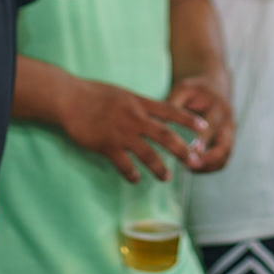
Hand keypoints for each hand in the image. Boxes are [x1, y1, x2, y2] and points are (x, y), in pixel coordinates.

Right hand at [61, 78, 207, 181]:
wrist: (69, 98)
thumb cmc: (92, 94)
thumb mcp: (121, 94)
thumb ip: (137, 105)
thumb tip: (149, 113)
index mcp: (139, 103)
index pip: (170, 111)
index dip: (188, 120)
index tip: (204, 127)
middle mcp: (135, 118)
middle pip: (165, 136)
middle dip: (182, 150)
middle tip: (195, 162)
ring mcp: (121, 132)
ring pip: (148, 154)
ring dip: (159, 168)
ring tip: (166, 177)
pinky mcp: (106, 145)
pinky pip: (124, 164)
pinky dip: (131, 174)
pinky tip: (134, 179)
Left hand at [167, 75, 235, 173]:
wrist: (215, 87)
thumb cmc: (195, 89)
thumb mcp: (184, 89)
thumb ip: (172, 103)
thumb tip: (156, 121)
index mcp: (218, 107)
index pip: (213, 126)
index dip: (204, 140)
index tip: (192, 151)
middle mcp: (228, 122)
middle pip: (225, 146)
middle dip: (209, 159)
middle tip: (190, 166)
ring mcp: (230, 133)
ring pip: (225, 156)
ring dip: (209, 166)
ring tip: (189, 169)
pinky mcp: (228, 141)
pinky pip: (223, 160)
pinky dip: (210, 167)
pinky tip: (194, 168)